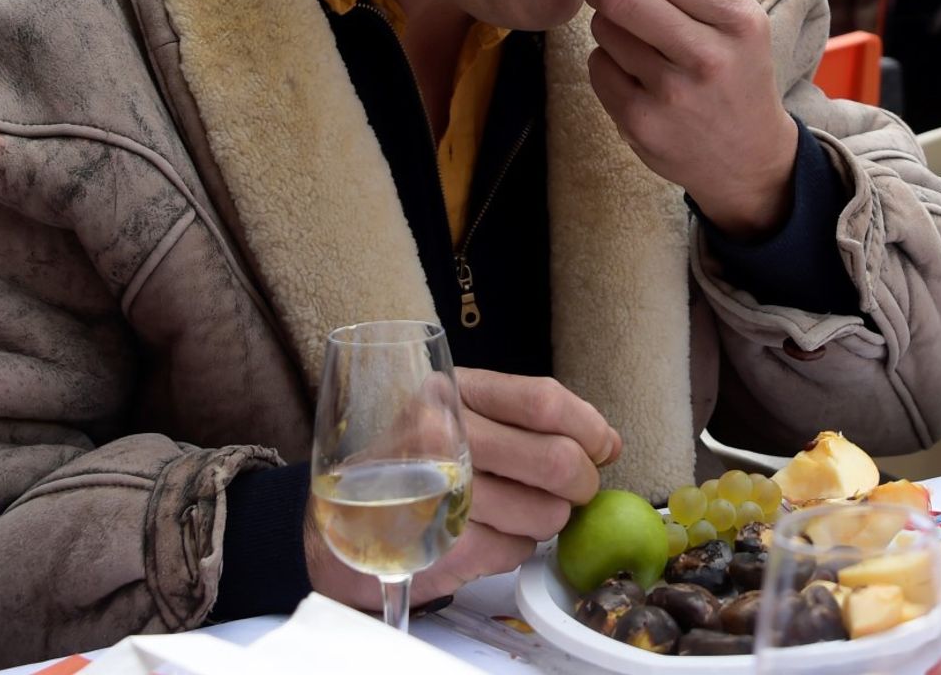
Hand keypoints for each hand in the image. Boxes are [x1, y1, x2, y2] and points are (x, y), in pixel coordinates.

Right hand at [307, 369, 620, 609]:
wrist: (335, 519)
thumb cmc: (411, 460)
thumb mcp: (458, 414)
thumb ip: (525, 419)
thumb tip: (605, 442)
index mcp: (453, 391)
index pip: (545, 401)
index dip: (590, 427)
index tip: (605, 447)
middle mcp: (442, 434)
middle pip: (556, 460)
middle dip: (581, 484)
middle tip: (574, 490)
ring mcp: (436, 492)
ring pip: (543, 513)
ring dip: (547, 520)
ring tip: (520, 511)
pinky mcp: (436, 546)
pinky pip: (513, 551)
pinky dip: (515, 547)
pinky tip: (488, 534)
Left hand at [570, 0, 798, 237]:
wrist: (750, 156)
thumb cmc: (733, 67)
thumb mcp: (720, 13)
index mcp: (736, 17)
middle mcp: (708, 55)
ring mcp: (673, 95)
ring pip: (604, 31)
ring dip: (607, 25)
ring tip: (636, 38)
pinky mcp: (643, 125)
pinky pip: (598, 68)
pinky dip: (606, 61)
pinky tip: (634, 72)